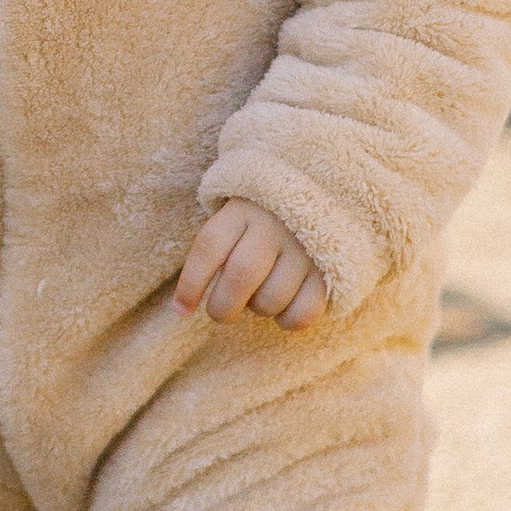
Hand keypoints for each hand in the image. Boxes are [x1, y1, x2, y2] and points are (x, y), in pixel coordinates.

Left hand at [173, 202, 326, 329]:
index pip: (209, 247)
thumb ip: (217, 248)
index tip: (181, 310)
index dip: (190, 285)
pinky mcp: (329, 269)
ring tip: (260, 297)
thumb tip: (185, 306)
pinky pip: (303, 312)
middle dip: (223, 307)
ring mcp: (304, 247)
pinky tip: (284, 309)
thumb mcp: (236, 215)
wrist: (321, 190)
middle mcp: (273, 225)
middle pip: (240, 276)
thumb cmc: (263, 216)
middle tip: (221, 312)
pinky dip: (288, 321)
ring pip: (271, 298)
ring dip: (258, 310)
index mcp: (242, 208)